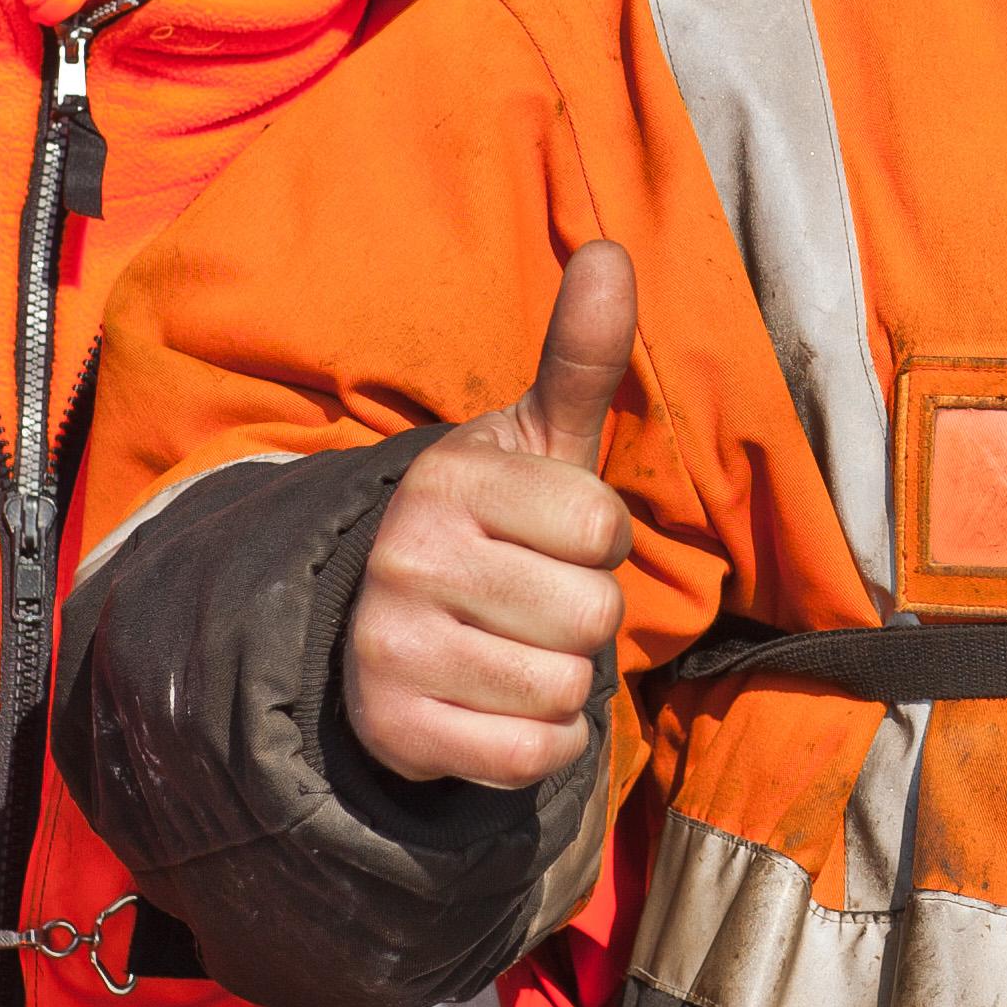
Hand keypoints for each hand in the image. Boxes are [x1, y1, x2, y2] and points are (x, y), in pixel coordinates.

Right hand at [346, 244, 638, 789]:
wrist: (392, 632)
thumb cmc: (497, 528)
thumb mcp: (537, 444)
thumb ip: (580, 356)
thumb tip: (615, 251)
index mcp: (447, 479)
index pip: (601, 528)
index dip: (599, 543)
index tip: (553, 539)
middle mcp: (406, 557)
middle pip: (590, 615)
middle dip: (583, 617)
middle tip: (530, 601)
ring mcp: (391, 648)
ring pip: (563, 687)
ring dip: (562, 681)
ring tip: (512, 650)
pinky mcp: (394, 730)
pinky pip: (532, 756)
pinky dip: (541, 743)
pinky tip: (501, 708)